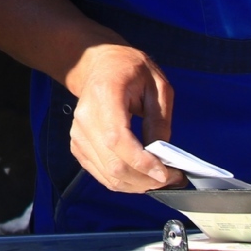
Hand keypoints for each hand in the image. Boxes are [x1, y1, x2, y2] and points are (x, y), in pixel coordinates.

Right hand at [65, 41, 177, 193]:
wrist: (100, 65)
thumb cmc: (131, 70)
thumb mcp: (158, 86)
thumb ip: (159, 121)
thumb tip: (161, 156)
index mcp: (105, 94)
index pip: (118, 139)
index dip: (141, 162)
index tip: (166, 173)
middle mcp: (85, 117)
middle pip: (112, 164)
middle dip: (145, 180)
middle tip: (172, 178)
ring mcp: (78, 133)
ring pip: (107, 175)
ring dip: (137, 185)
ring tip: (160, 178)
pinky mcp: (78, 145)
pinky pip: (101, 173)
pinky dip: (124, 182)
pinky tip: (141, 175)